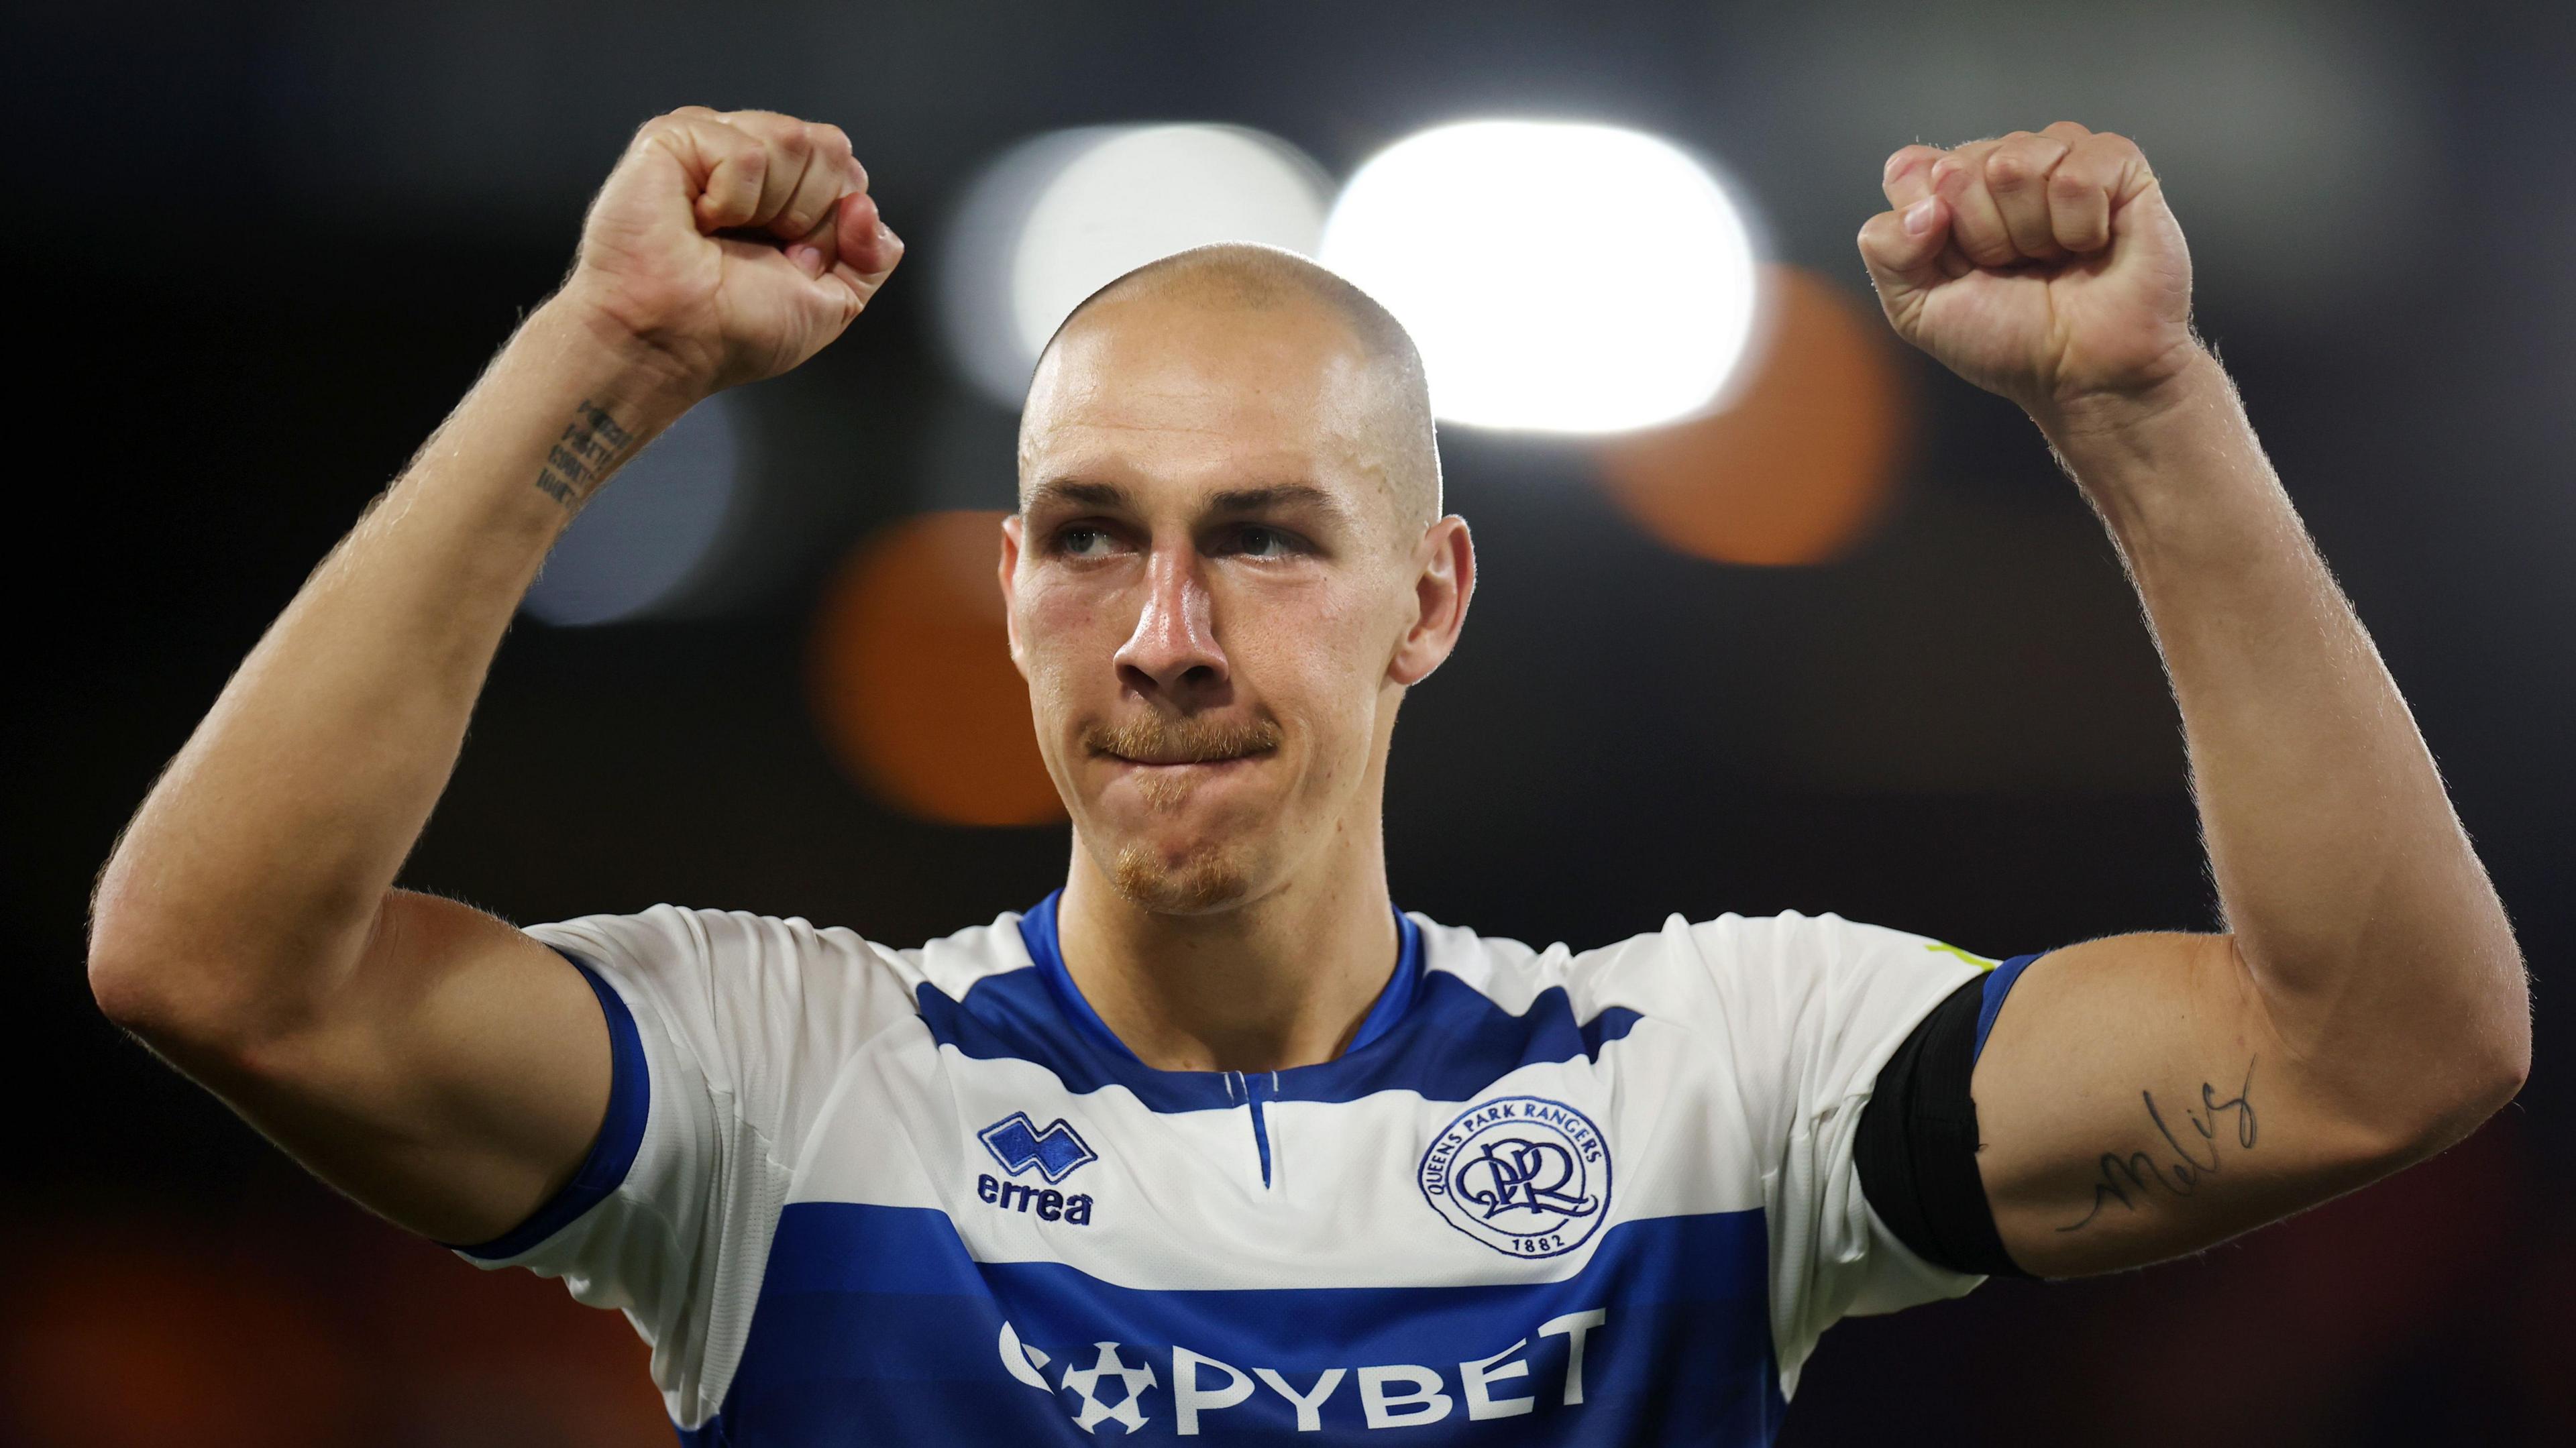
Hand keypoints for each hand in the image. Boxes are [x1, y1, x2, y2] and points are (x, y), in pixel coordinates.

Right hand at [557, 106, 904, 397]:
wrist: (672, 343)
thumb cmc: (732, 332)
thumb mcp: (834, 304)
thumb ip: (872, 258)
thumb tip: (866, 208)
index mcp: (786, 193)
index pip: (848, 169)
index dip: (838, 223)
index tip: (796, 263)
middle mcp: (751, 161)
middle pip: (829, 146)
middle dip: (809, 213)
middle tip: (757, 248)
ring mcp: (711, 143)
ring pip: (794, 139)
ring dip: (771, 207)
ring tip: (721, 234)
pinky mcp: (674, 137)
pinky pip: (746, 150)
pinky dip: (732, 199)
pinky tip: (698, 222)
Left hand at [1857, 123, 2197, 423]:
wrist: (2084, 375)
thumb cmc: (2009, 342)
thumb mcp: (1916, 310)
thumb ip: (1886, 251)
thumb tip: (1924, 207)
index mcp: (1949, 191)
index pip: (1909, 169)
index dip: (1928, 228)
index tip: (1962, 267)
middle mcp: (2000, 163)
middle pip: (1959, 167)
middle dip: (1982, 234)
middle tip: (2015, 268)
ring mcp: (2058, 157)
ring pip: (2016, 162)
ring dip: (2033, 231)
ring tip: (2054, 258)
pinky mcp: (2116, 163)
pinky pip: (2077, 173)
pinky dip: (2081, 225)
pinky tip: (2091, 245)